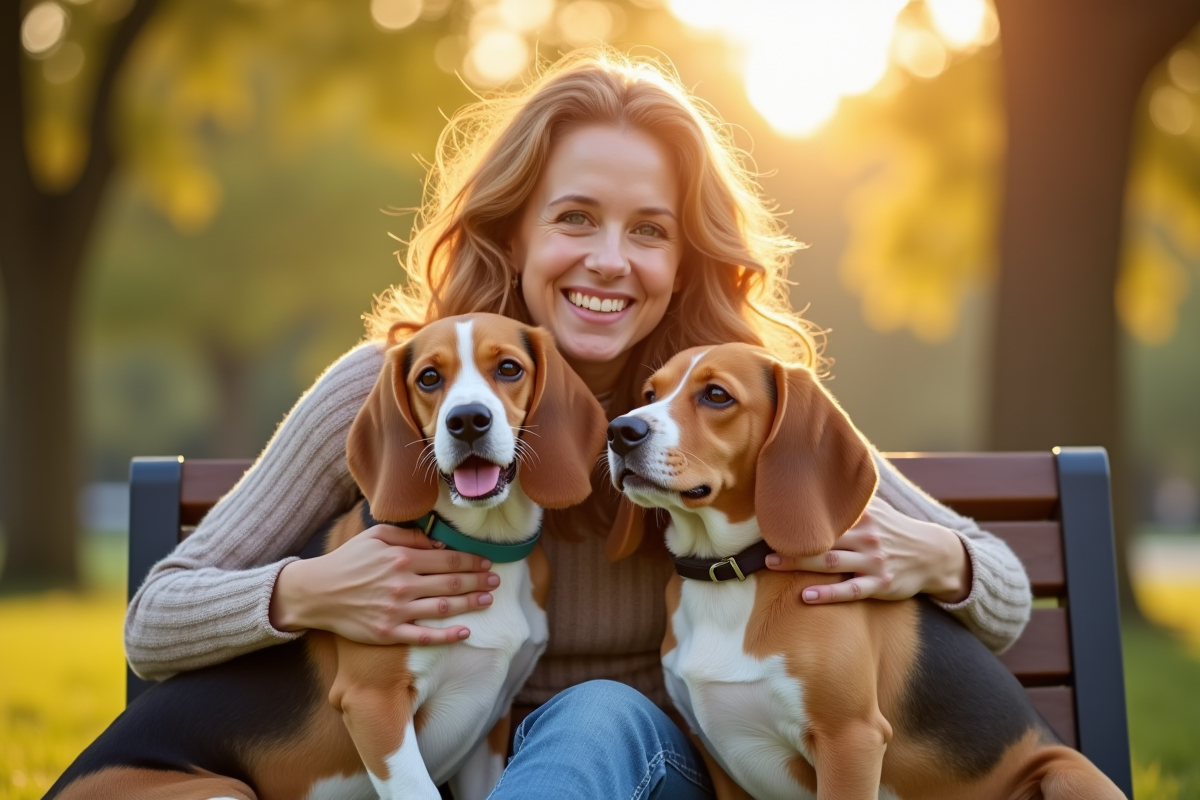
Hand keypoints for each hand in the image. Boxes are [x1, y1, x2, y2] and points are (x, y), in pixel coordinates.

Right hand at [269, 524, 499, 644]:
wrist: (317, 593)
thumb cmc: (348, 561)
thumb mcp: (376, 537)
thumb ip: (409, 537)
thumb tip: (438, 542)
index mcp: (401, 559)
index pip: (447, 560)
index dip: (471, 561)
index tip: (486, 563)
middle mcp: (402, 585)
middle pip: (451, 583)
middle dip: (478, 581)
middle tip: (496, 581)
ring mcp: (396, 611)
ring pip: (444, 608)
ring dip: (470, 604)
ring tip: (488, 600)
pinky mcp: (388, 633)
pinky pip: (424, 636)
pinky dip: (447, 635)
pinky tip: (465, 632)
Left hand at [765, 497, 971, 604]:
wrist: (934, 555)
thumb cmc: (894, 530)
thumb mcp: (877, 508)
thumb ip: (849, 497)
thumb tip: (816, 472)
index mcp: (863, 515)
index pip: (825, 512)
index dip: (798, 513)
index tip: (769, 512)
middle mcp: (867, 536)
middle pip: (822, 537)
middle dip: (791, 539)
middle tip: (759, 541)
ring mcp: (874, 561)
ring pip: (831, 562)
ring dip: (799, 562)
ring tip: (771, 562)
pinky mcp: (881, 585)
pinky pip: (851, 590)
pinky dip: (828, 594)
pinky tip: (806, 596)